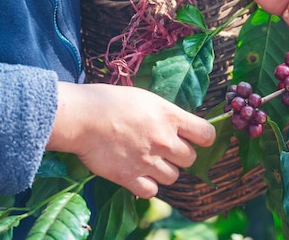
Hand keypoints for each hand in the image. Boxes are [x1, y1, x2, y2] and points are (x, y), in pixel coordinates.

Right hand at [47, 82, 215, 197]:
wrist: (82, 117)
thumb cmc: (108, 101)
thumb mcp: (145, 98)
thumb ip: (165, 113)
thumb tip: (177, 124)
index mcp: (170, 116)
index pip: (206, 134)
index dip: (203, 138)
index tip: (196, 138)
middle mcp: (164, 140)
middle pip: (190, 158)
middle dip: (180, 155)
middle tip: (164, 149)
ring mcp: (148, 160)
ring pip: (173, 177)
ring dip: (165, 171)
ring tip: (149, 162)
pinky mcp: (130, 177)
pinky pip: (152, 191)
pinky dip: (147, 185)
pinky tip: (138, 175)